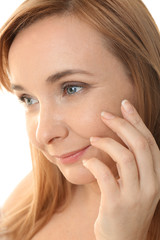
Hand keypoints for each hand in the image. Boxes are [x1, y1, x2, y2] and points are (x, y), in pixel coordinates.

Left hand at [83, 100, 159, 239]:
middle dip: (121, 124)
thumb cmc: (127, 206)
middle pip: (139, 144)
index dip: (137, 121)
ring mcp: (136, 195)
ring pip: (125, 156)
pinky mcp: (117, 204)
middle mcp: (152, 184)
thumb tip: (120, 136)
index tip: (125, 105)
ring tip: (93, 138)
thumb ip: (133, 163)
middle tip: (105, 114)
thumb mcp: (136, 183)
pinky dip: (94, 162)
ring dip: (106, 142)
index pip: (149, 142)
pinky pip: (104, 174)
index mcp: (157, 176)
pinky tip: (87, 160)